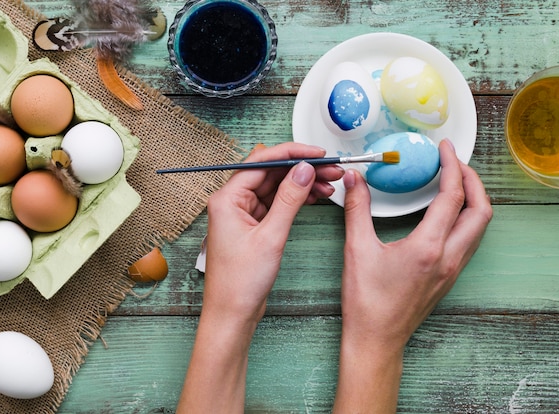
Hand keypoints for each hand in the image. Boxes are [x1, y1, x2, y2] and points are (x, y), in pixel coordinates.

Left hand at [203, 142, 343, 325]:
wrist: (232, 314)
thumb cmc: (240, 282)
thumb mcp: (271, 237)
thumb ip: (289, 200)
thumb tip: (304, 170)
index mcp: (227, 199)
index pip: (262, 162)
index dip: (292, 153)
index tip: (318, 153)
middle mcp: (232, 202)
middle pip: (270, 173)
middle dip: (301, 169)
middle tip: (331, 170)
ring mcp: (242, 214)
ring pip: (275, 188)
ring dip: (301, 184)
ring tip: (329, 185)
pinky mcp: (253, 226)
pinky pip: (276, 204)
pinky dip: (295, 200)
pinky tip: (316, 197)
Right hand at [333, 139, 492, 412]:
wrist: (376, 339)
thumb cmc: (366, 301)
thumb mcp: (357, 250)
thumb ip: (357, 209)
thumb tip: (355, 180)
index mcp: (428, 247)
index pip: (452, 197)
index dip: (452, 167)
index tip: (444, 149)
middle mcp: (448, 257)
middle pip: (481, 211)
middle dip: (473, 180)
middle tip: (455, 163)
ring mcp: (452, 269)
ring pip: (479, 227)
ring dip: (473, 200)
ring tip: (454, 182)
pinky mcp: (448, 277)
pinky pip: (469, 240)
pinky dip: (465, 218)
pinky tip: (445, 214)